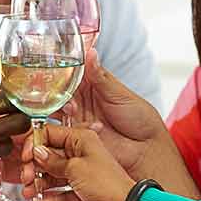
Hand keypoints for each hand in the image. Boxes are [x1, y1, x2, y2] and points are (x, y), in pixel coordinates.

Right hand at [27, 125, 135, 200]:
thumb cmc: (107, 184)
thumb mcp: (75, 168)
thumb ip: (53, 161)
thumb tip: (37, 152)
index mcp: (81, 139)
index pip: (50, 134)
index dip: (34, 144)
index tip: (25, 157)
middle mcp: (81, 153)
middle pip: (49, 156)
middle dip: (34, 167)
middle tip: (26, 177)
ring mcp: (82, 172)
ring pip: (54, 175)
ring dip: (40, 184)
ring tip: (30, 193)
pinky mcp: (84, 190)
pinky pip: (63, 192)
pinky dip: (53, 198)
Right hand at [62, 50, 166, 172]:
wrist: (146, 147)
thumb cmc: (140, 117)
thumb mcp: (119, 93)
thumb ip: (100, 77)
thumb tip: (90, 53)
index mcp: (94, 85)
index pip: (72, 74)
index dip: (62, 72)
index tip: (54, 69)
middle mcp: (84, 101)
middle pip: (61, 92)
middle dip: (57, 91)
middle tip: (57, 91)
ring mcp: (80, 118)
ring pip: (60, 110)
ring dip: (61, 108)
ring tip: (71, 108)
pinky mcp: (78, 135)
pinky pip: (64, 129)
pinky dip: (68, 125)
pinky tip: (80, 122)